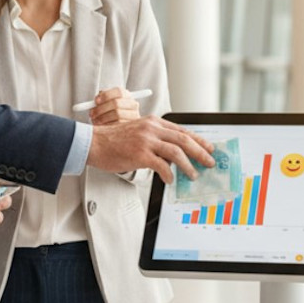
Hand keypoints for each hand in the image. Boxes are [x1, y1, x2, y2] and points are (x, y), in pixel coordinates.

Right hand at [87, 116, 215, 183]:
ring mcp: (146, 141)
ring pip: (176, 152)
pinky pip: (161, 165)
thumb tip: (172, 155)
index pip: (181, 130)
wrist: (93, 143)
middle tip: (209, 162)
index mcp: (153, 122)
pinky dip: (169, 174)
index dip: (198, 139)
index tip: (209, 148)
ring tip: (193, 175)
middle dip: (200, 152)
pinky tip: (170, 180)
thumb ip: (155, 139)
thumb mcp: (138, 132)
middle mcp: (151, 128)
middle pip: (183, 139)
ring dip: (188, 165)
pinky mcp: (140, 154)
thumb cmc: (113, 141)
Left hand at [89, 87, 140, 125]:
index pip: (119, 91)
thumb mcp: (105, 102)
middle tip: (92, 113)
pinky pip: (118, 125)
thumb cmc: (108, 111)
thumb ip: (101, 98)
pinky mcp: (131, 126)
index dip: (106, 95)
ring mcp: (134, 115)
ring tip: (95, 120)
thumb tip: (97, 98)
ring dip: (103, 118)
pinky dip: (107, 126)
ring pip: (117, 114)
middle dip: (101, 109)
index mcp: (126, 95)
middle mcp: (133, 104)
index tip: (96, 101)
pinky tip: (102, 126)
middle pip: (116, 103)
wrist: (116, 127)